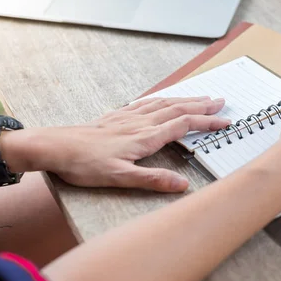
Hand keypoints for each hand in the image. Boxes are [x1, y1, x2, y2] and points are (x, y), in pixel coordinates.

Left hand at [1, 97, 229, 191]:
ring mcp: (128, 116)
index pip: (183, 125)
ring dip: (185, 98)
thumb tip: (182, 184)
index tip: (225, 120)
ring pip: (164, 103)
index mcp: (145, 137)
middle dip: (201, 105)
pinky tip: (163, 98)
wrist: (55, 147)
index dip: (206, 122)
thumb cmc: (84, 164)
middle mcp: (140, 122)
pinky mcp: (116, 116)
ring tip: (201, 95)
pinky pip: (146, 102)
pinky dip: (162, 98)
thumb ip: (152, 180)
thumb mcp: (119, 178)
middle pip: (178, 109)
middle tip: (221, 100)